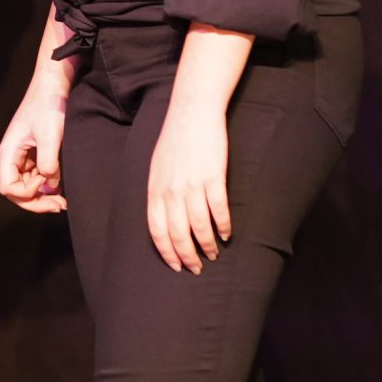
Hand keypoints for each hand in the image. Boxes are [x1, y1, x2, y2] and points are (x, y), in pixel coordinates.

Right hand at [0, 77, 70, 214]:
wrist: (54, 83)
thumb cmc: (49, 105)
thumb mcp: (50, 136)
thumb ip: (49, 164)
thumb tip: (50, 186)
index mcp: (9, 151)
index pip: (8, 188)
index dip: (26, 194)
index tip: (45, 182)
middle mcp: (13, 155)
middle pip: (17, 191)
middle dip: (36, 201)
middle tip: (59, 206)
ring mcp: (23, 154)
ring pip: (27, 185)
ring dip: (42, 195)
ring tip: (62, 201)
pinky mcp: (35, 151)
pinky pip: (36, 176)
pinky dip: (47, 185)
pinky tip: (61, 188)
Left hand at [144, 106, 231, 273]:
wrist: (192, 113)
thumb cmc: (174, 140)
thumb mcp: (157, 168)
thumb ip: (159, 193)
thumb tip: (163, 220)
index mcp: (155, 190)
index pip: (157, 231)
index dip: (166, 252)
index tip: (175, 266)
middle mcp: (171, 191)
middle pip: (178, 234)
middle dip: (187, 257)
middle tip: (196, 268)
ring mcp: (192, 185)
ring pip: (200, 227)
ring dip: (208, 245)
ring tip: (213, 253)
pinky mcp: (213, 177)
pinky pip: (219, 210)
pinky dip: (223, 226)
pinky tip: (226, 234)